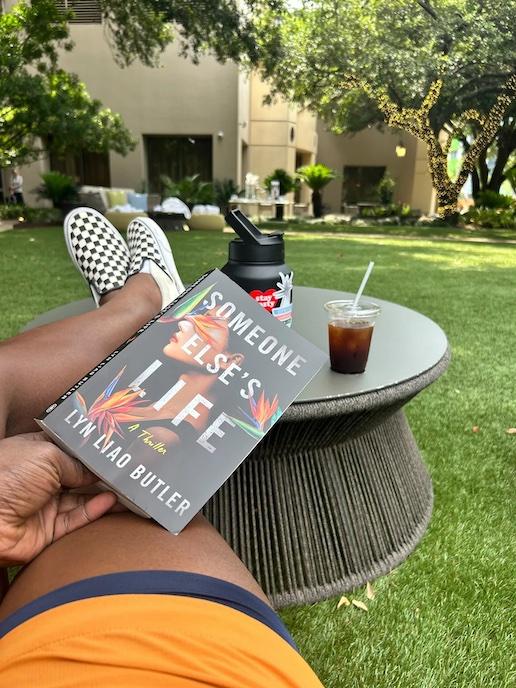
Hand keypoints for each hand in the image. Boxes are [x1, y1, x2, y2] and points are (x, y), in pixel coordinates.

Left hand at [0, 432, 116, 565]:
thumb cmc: (7, 475)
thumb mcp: (48, 456)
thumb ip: (78, 464)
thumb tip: (97, 472)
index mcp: (37, 454)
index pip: (71, 450)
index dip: (92, 450)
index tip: (116, 449)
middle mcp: (42, 479)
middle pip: (79, 476)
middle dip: (102, 473)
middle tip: (129, 468)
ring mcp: (46, 505)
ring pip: (82, 499)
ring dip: (105, 493)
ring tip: (129, 485)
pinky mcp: (49, 532)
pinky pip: (77, 520)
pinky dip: (95, 511)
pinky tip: (111, 501)